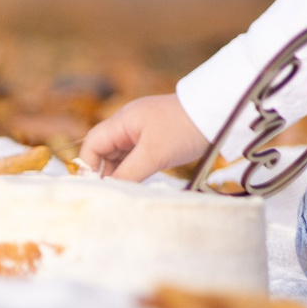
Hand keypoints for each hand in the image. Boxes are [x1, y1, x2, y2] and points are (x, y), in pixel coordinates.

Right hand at [79, 93, 210, 181]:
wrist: (217, 113)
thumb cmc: (184, 129)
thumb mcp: (155, 154)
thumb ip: (128, 173)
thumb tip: (109, 191)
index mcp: (123, 121)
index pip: (92, 144)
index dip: (89, 166)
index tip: (98, 187)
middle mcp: (128, 124)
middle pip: (104, 151)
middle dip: (105, 172)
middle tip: (113, 194)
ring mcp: (141, 130)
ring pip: (120, 156)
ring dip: (121, 173)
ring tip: (127, 191)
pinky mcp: (155, 138)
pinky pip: (135, 156)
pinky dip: (135, 169)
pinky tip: (140, 183)